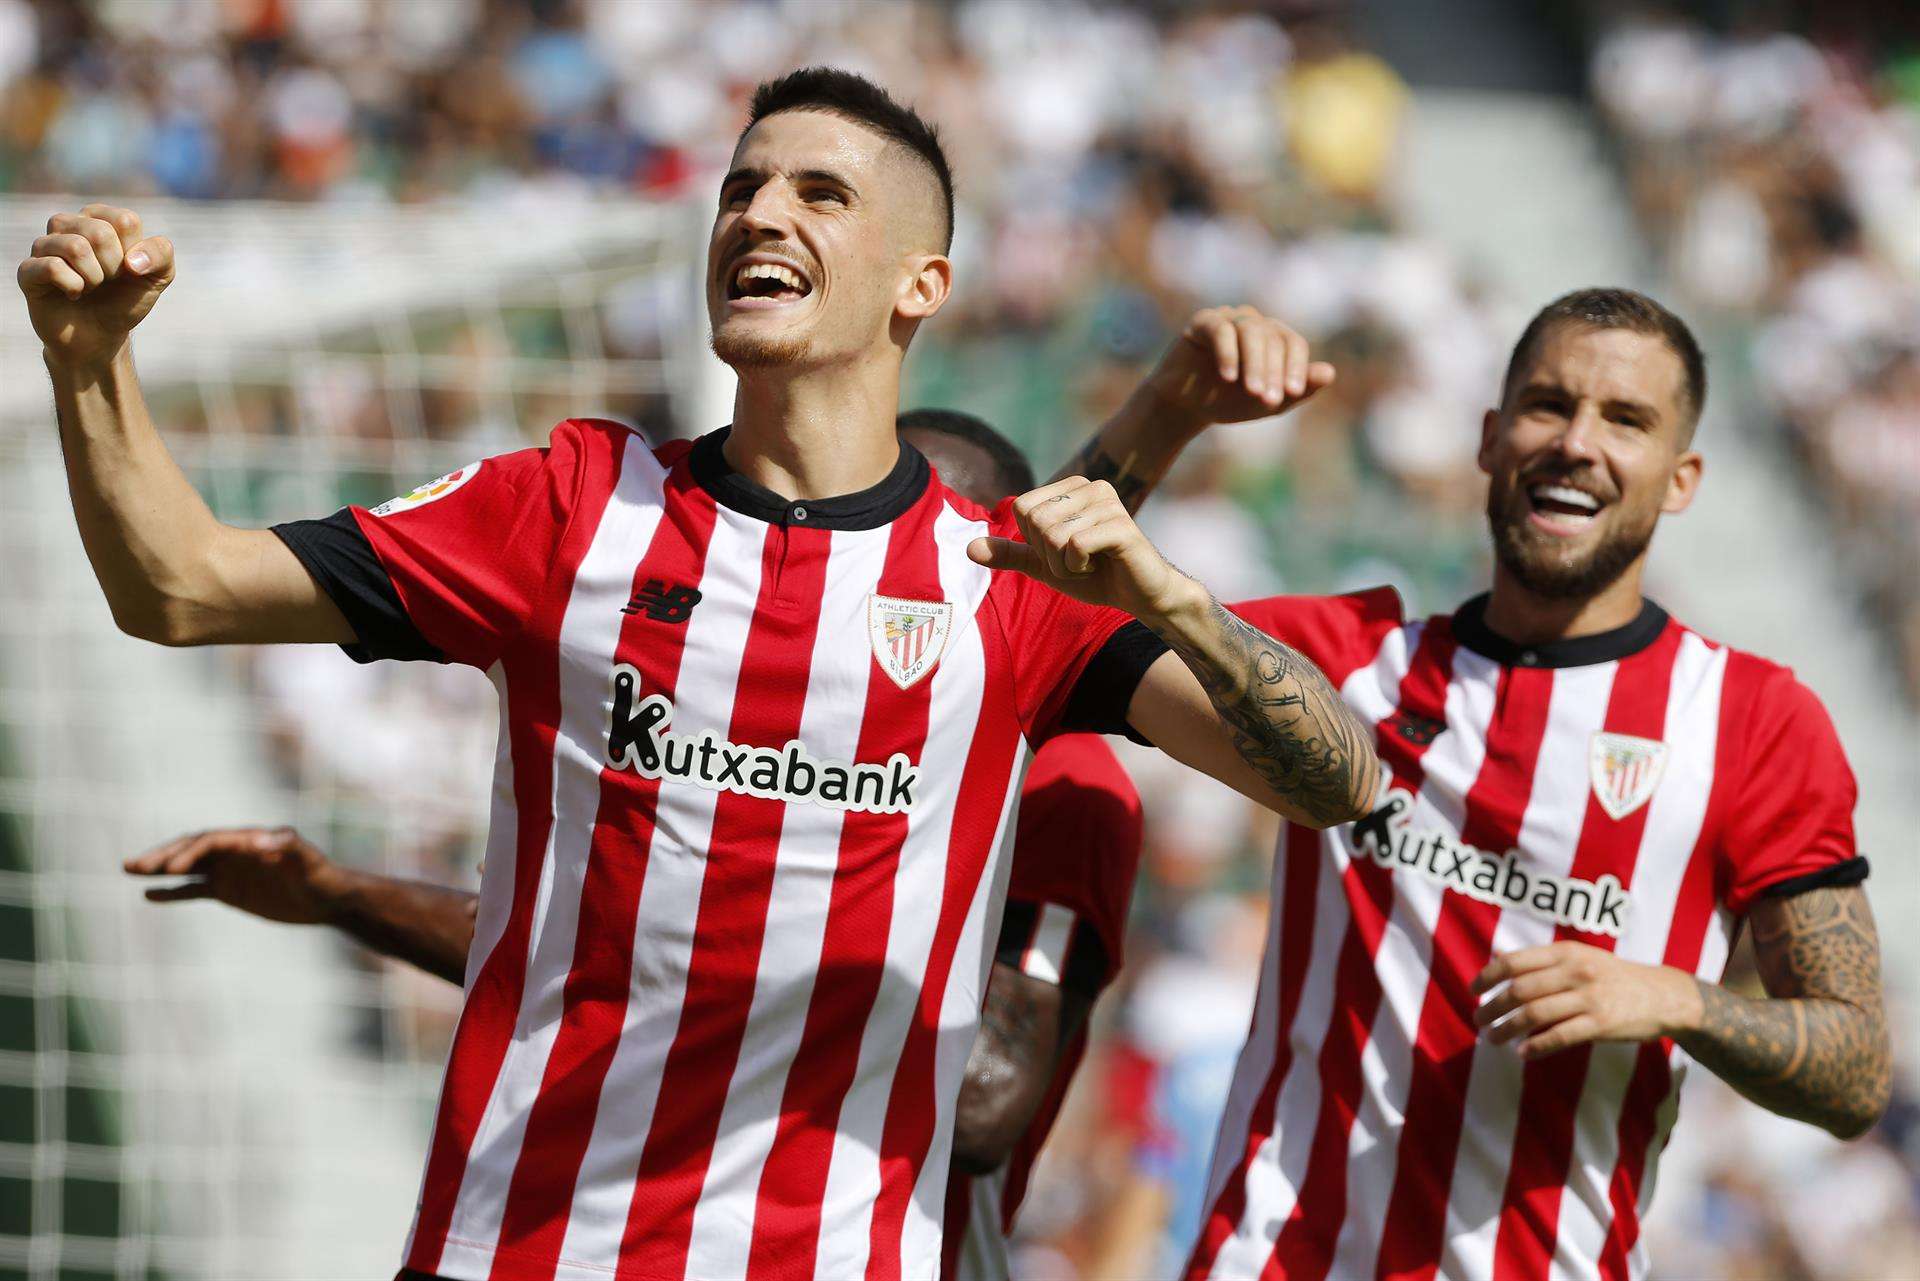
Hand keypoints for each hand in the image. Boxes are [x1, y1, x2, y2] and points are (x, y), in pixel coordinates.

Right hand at [18, 204, 174, 370]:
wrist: (101, 336)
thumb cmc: (125, 299)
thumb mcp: (158, 277)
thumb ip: (161, 253)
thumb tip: (134, 261)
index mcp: (99, 218)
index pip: (125, 220)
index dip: (134, 253)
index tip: (128, 269)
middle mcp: (68, 224)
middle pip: (100, 233)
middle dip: (114, 268)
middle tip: (107, 281)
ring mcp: (44, 245)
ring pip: (75, 247)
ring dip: (94, 278)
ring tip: (90, 287)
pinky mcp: (28, 270)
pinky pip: (53, 267)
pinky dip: (74, 287)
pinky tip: (73, 295)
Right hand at [123, 826, 345, 925]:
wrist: (329, 898)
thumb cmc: (322, 876)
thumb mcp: (309, 861)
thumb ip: (287, 846)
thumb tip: (256, 841)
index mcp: (249, 839)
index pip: (210, 840)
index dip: (190, 852)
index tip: (173, 869)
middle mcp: (234, 851)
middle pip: (191, 848)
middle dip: (163, 855)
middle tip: (132, 865)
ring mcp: (229, 870)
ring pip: (186, 867)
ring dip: (159, 869)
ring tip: (128, 869)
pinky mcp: (228, 890)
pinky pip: (194, 889)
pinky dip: (173, 892)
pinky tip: (150, 895)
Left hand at [966, 476, 1201, 620]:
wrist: (1140, 596)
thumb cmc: (1096, 577)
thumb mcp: (1045, 566)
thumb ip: (1011, 554)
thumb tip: (969, 548)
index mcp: (1071, 487)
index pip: (1022, 509)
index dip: (1034, 541)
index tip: (1063, 551)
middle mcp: (1090, 486)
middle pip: (1035, 521)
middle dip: (1049, 555)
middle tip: (1078, 562)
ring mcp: (1108, 502)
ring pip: (1052, 536)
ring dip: (1064, 565)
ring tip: (1090, 564)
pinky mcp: (1120, 525)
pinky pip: (1074, 546)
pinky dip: (1078, 567)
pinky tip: (1101, 566)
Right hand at [1141, 305, 1334, 430]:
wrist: (1186, 407)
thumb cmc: (1229, 401)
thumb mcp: (1267, 402)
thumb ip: (1299, 390)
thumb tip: (1330, 373)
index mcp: (1274, 337)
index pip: (1293, 344)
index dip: (1296, 367)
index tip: (1293, 392)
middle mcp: (1254, 323)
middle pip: (1273, 339)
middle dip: (1273, 372)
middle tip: (1269, 400)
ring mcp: (1228, 319)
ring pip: (1251, 331)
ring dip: (1255, 363)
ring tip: (1251, 391)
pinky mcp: (1203, 322)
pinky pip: (1221, 330)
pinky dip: (1228, 353)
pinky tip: (1228, 377)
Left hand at [1472, 941, 1703, 1059]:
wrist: (1664, 995)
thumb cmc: (1614, 977)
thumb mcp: (1581, 957)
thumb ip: (1544, 961)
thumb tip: (1498, 962)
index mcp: (1566, 952)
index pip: (1514, 962)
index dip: (1486, 976)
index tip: (1472, 991)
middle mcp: (1575, 971)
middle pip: (1519, 990)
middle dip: (1491, 1007)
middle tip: (1477, 1020)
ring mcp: (1589, 998)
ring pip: (1534, 1015)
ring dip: (1506, 1029)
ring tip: (1492, 1039)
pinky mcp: (1601, 1024)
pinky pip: (1559, 1036)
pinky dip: (1536, 1046)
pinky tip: (1522, 1053)